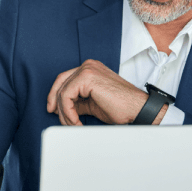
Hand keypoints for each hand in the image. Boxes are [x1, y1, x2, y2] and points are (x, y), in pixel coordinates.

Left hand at [46, 59, 166, 125]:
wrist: (136, 109)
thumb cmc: (121, 107)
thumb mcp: (92, 104)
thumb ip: (79, 102)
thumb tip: (64, 108)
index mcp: (91, 69)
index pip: (65, 79)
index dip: (56, 95)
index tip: (54, 110)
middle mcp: (88, 65)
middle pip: (61, 82)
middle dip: (55, 102)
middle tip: (56, 117)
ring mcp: (87, 69)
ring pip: (63, 91)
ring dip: (64, 112)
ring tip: (72, 124)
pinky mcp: (87, 78)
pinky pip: (67, 96)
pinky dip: (68, 112)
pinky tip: (76, 121)